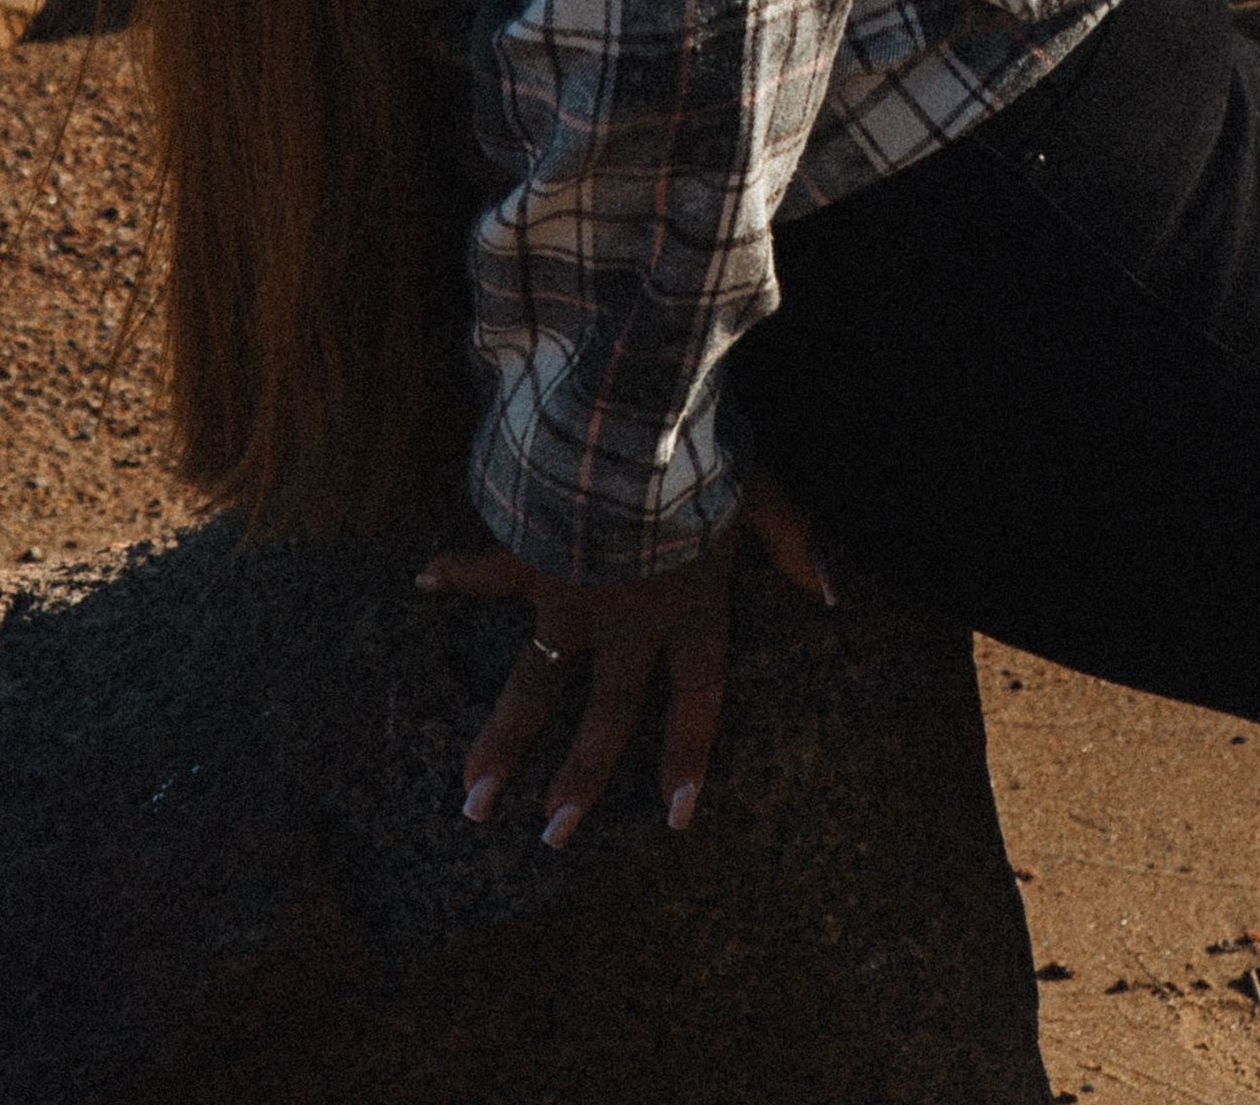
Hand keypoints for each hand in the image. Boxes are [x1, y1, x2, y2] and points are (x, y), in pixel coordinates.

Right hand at [415, 466, 831, 849]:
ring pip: (533, 685)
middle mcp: (627, 621)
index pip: (696, 700)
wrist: (627, 422)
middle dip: (578, 782)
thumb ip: (794, 544)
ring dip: (502, 742)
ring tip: (472, 798)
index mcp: (688, 610)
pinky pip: (488, 570)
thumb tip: (835, 591)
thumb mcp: (760, 495)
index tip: (676, 817)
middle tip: (551, 838)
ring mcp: (570, 594)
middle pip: (605, 719)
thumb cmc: (701, 456)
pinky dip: (455, 570)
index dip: (688, 757)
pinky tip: (423, 578)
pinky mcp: (530, 556)